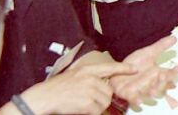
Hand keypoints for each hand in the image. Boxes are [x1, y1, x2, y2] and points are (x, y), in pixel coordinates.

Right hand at [21, 62, 135, 114]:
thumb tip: (102, 86)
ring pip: (104, 102)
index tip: (135, 69)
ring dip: (97, 107)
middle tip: (90, 101)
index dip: (124, 68)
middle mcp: (90, 78)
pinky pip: (97, 111)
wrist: (42, 98)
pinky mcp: (86, 102)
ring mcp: (89, 90)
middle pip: (108, 91)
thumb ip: (88, 78)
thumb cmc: (55, 89)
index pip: (110, 67)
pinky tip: (81, 110)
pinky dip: (91, 113)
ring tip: (83, 105)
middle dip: (103, 99)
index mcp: (86, 69)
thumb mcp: (73, 76)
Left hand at [110, 36, 177, 106]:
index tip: (177, 67)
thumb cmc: (135, 63)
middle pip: (160, 85)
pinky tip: (140, 101)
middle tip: (164, 76)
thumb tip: (174, 37)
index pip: (168, 74)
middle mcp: (151, 83)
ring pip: (149, 93)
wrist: (118, 70)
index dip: (173, 72)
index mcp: (157, 73)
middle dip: (163, 83)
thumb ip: (161, 46)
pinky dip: (137, 100)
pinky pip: (134, 98)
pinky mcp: (129, 94)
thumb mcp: (148, 53)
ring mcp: (141, 89)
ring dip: (152, 93)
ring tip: (153, 91)